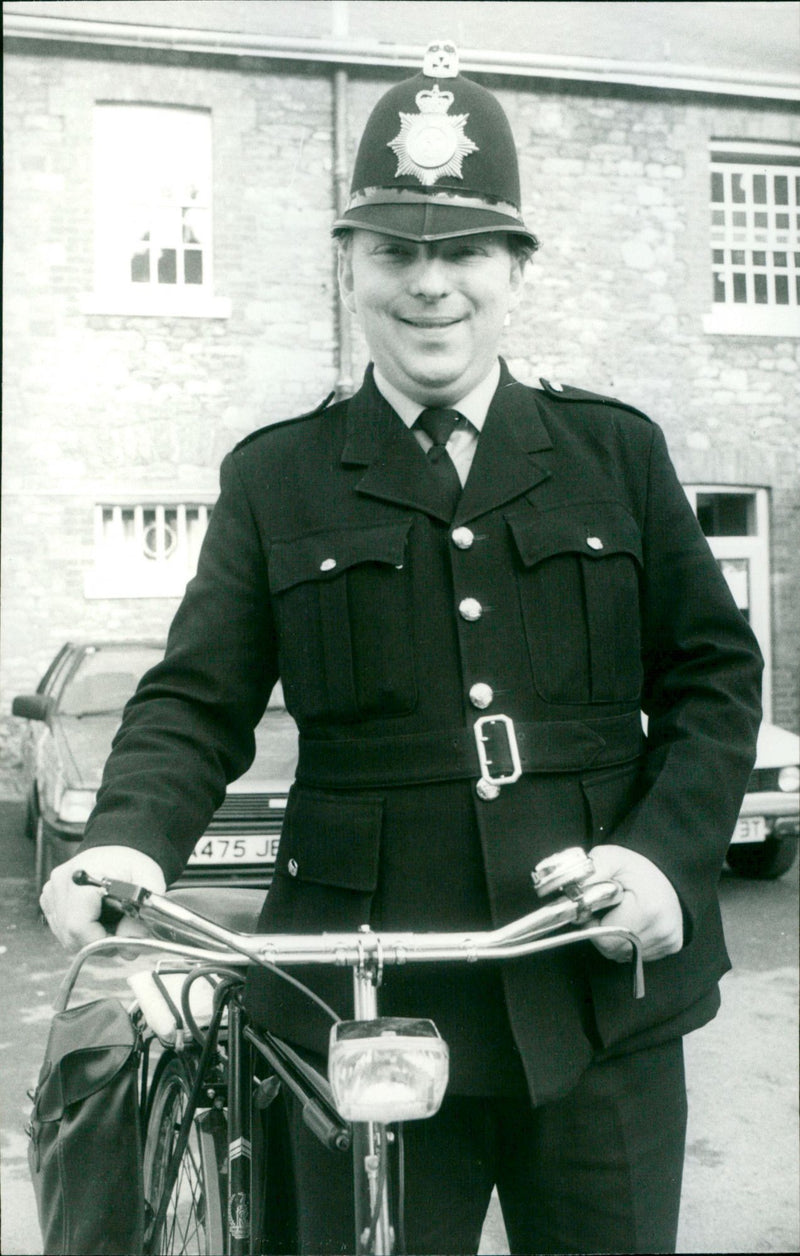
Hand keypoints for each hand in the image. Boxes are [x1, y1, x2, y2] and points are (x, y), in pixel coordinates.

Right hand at [40, 846, 165, 951]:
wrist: (116, 847)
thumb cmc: (131, 862)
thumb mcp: (149, 880)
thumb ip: (145, 912)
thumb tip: (133, 943)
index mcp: (81, 877)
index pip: (78, 926)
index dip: (101, 941)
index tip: (121, 938)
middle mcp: (59, 884)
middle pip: (71, 936)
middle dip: (99, 941)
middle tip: (121, 928)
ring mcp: (50, 892)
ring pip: (66, 937)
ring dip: (90, 937)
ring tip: (110, 919)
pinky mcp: (48, 900)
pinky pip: (62, 930)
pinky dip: (81, 931)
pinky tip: (96, 916)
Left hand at [587, 844, 683, 962]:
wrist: (666, 873)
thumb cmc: (635, 869)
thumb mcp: (610, 859)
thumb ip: (590, 873)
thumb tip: (572, 891)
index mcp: (648, 909)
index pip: (604, 936)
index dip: (593, 922)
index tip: (597, 906)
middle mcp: (662, 930)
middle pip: (612, 948)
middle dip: (602, 931)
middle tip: (607, 910)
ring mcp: (668, 940)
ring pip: (622, 954)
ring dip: (614, 937)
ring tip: (621, 914)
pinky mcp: (671, 946)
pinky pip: (636, 955)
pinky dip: (628, 942)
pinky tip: (633, 923)